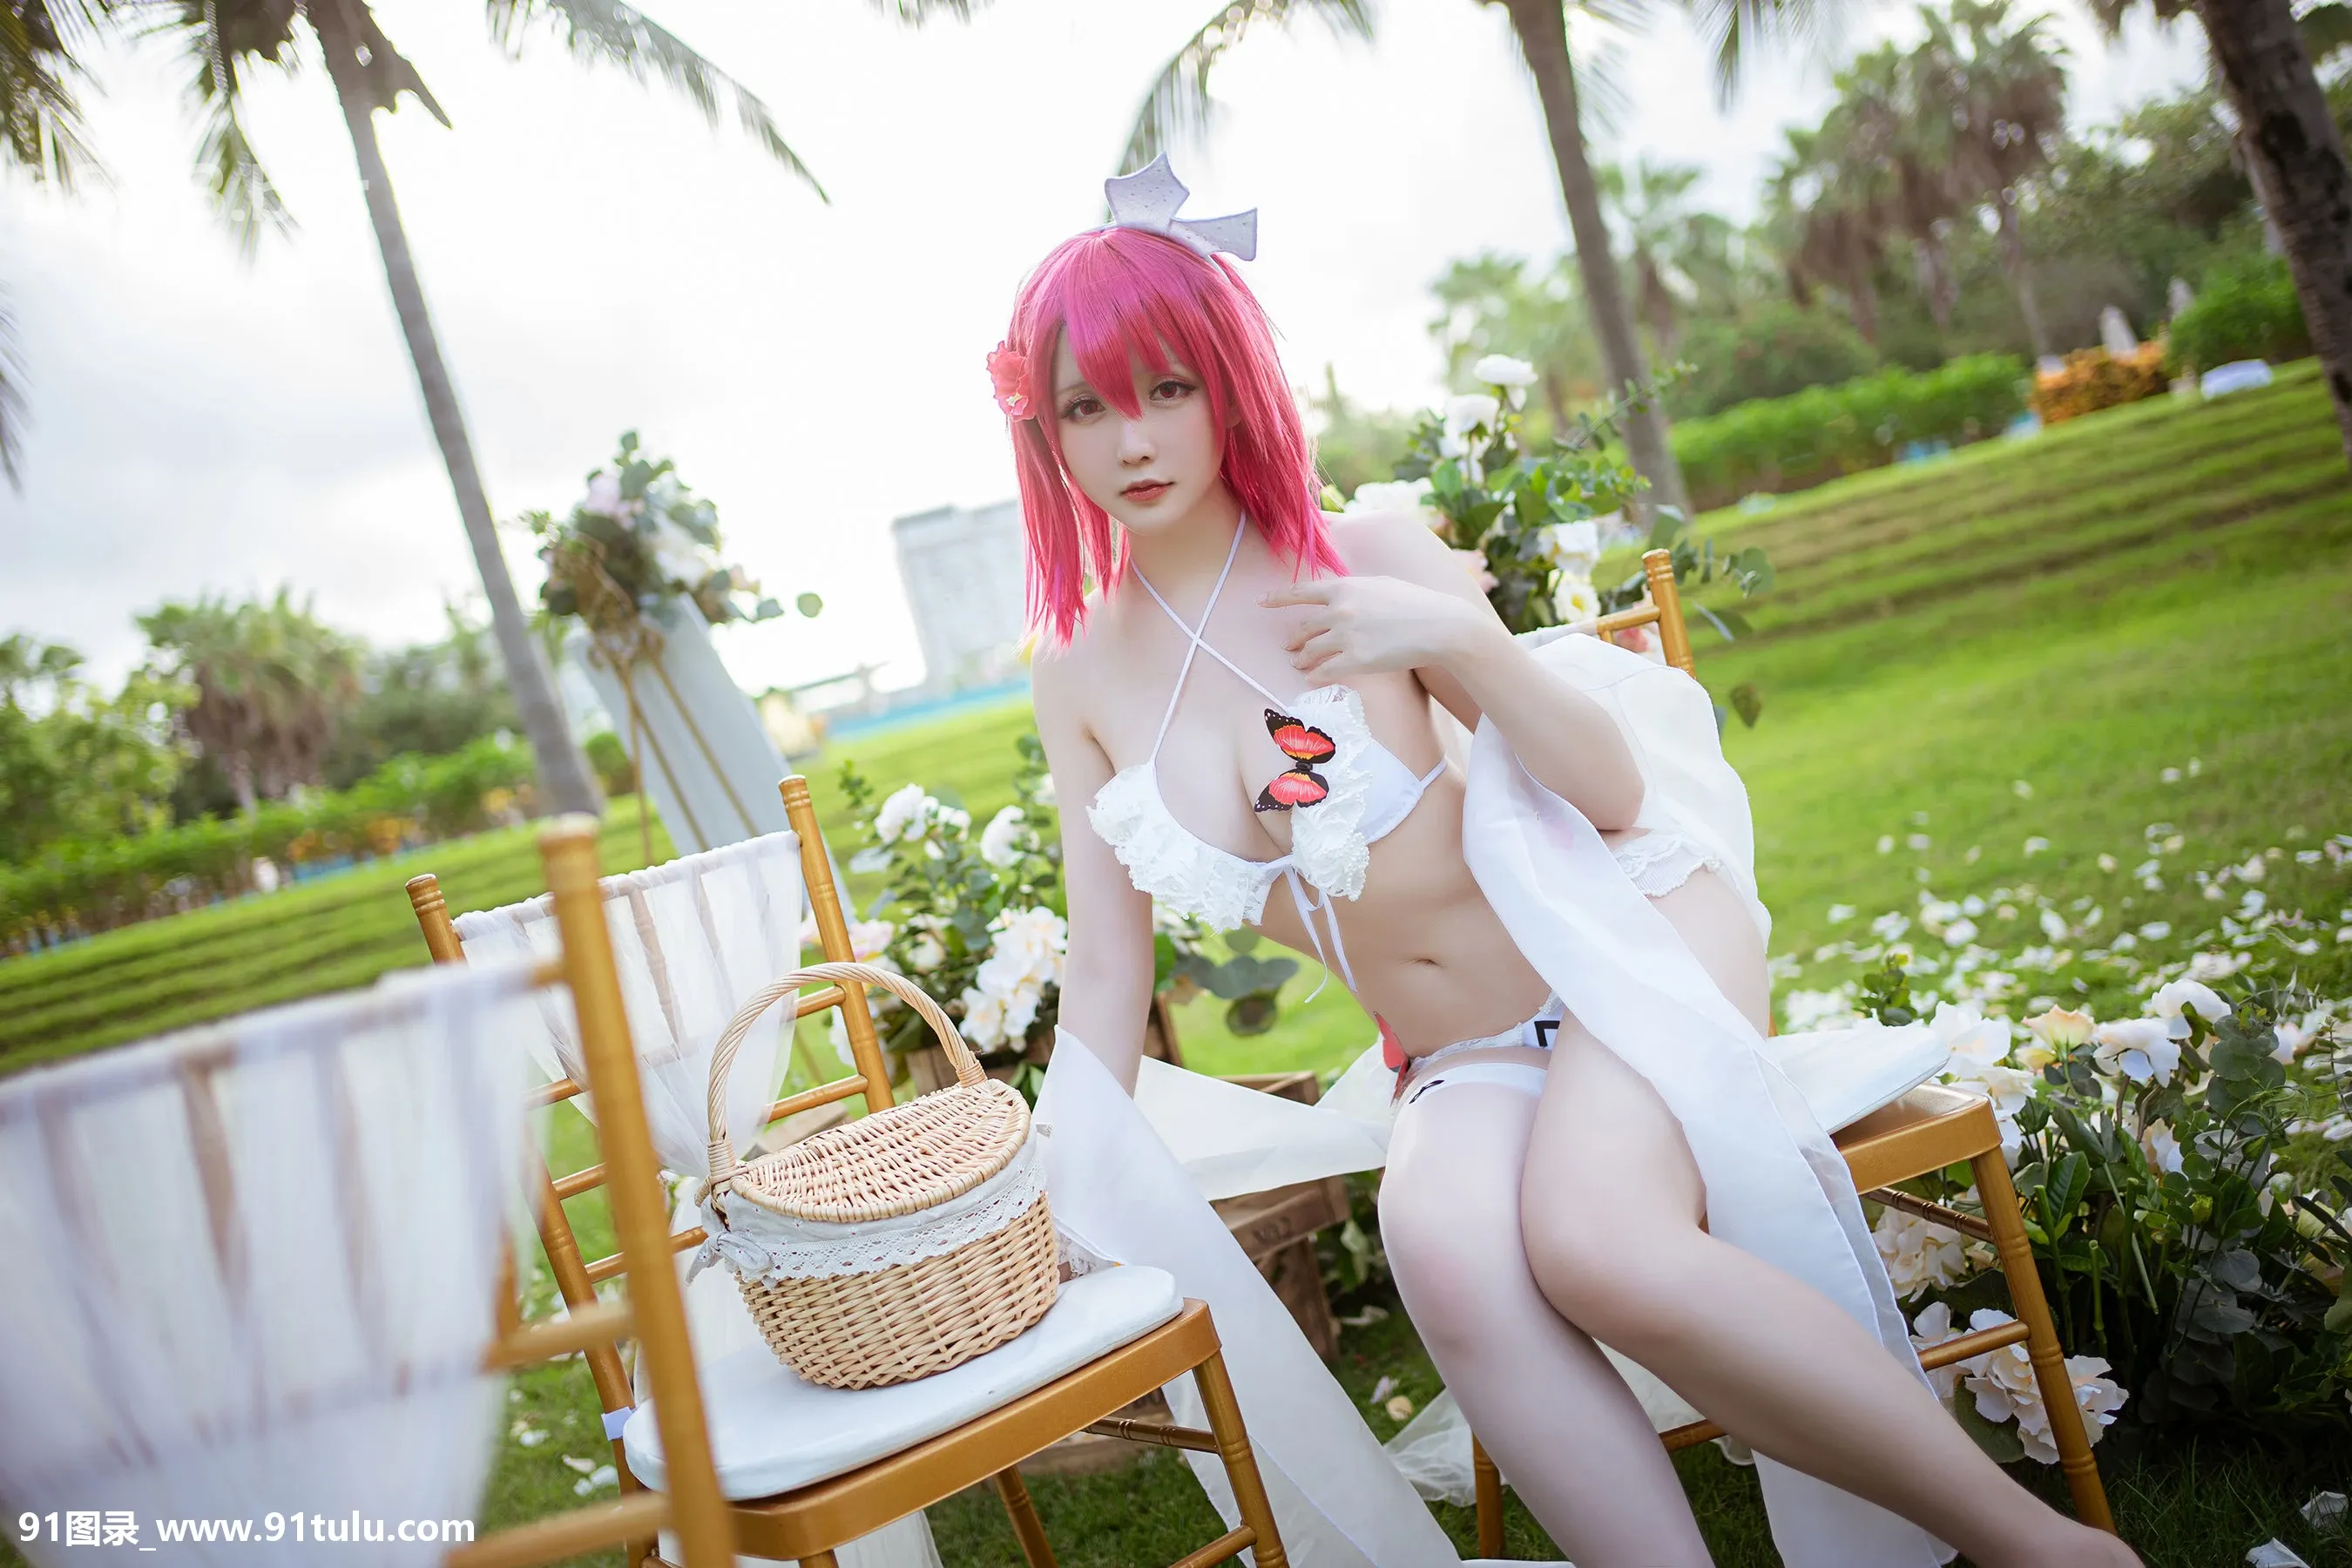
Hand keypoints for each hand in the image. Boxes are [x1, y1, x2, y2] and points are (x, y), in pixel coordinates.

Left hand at [1260, 574, 1487, 681]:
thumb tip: (1336, 594)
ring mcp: (1347, 636)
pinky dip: (1315, 675)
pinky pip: (1325, 671)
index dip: (1278, 597)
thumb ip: (1353, 589)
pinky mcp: (1357, 660)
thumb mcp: (1379, 584)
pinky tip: (1312, 678)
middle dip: (1294, 639)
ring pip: (1311, 651)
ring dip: (1302, 659)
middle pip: (1304, 627)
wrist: (1439, 625)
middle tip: (1289, 647)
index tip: (1261, 601)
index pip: (1301, 592)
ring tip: (1299, 664)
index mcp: (1344, 587)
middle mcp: (1340, 610)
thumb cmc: (1414, 603)